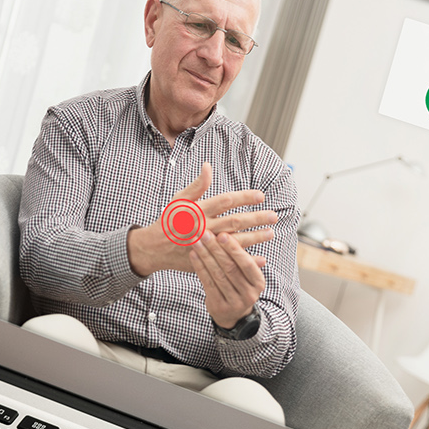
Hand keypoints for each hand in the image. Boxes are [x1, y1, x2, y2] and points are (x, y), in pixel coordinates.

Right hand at [124, 161, 278, 277]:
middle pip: (234, 222)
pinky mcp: (206, 260)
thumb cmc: (169, 221)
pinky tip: (261, 258)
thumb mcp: (180, 200)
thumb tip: (208, 166)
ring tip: (270, 233)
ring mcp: (206, 246)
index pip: (225, 201)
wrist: (154, 249)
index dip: (244, 198)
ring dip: (255, 238)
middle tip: (273, 216)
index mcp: (198, 211)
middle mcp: (203, 228)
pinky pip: (229, 262)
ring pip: (235, 242)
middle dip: (256, 219)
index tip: (261, 196)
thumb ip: (197, 185)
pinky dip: (245, 260)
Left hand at [190, 228, 268, 329]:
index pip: (246, 263)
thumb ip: (243, 257)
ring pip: (217, 275)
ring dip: (205, 256)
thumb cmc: (239, 286)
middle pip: (230, 268)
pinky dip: (200, 268)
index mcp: (258, 282)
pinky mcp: (219, 306)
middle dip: (216, 249)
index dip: (234, 249)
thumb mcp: (247, 275)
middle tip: (204, 233)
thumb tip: (242, 231)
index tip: (222, 234)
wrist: (233, 315)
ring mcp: (234, 302)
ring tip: (196, 241)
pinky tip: (193, 255)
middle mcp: (248, 294)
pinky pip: (208, 283)